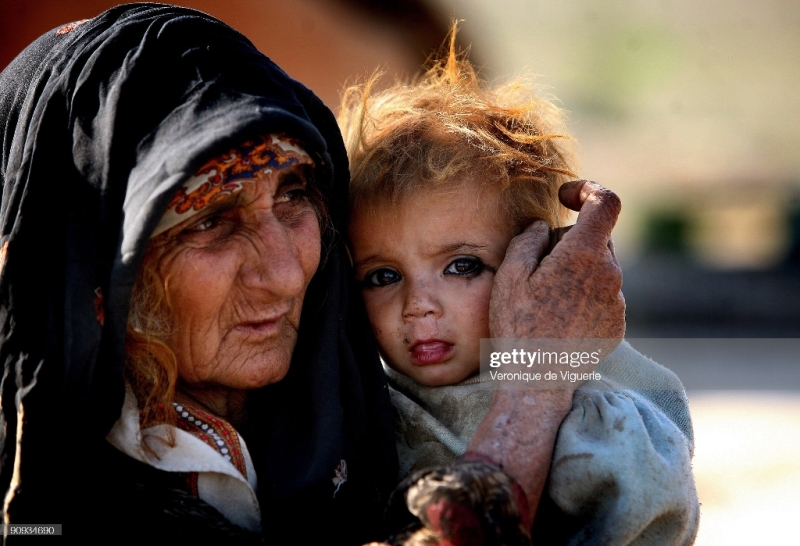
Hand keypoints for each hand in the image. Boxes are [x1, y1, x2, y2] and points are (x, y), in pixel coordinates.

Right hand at [469, 180, 624, 523]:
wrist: (537, 381)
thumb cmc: (517, 326)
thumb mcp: (510, 275)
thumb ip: (529, 239)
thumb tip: (543, 227)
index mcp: (585, 256)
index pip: (605, 203)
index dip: (587, 190)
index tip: (564, 198)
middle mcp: (610, 275)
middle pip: (597, 237)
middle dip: (569, 239)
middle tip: (536, 264)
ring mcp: (617, 302)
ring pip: (600, 267)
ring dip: (576, 270)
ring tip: (543, 299)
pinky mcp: (617, 324)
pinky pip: (603, 294)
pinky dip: (583, 295)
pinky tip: (557, 317)